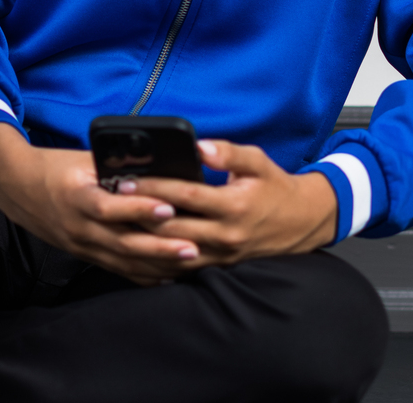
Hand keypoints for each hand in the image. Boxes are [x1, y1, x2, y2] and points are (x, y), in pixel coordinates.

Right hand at [0, 123, 200, 284]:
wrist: (16, 187)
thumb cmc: (54, 167)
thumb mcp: (83, 159)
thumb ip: (115, 164)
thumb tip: (154, 162)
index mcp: (76, 196)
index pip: (109, 207)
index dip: (139, 210)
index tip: (169, 208)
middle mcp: (78, 226)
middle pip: (122, 242)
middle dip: (160, 247)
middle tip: (192, 247)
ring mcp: (81, 244)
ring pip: (123, 260)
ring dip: (157, 263)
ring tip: (188, 261)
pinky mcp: (84, 254)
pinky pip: (117, 268)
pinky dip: (142, 273)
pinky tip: (166, 275)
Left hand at [127, 139, 337, 269]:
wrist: (302, 222)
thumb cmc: (275, 187)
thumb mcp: (258, 161)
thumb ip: (228, 152)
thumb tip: (200, 145)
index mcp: (234, 205)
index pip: (185, 196)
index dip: (155, 188)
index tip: (127, 180)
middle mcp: (226, 234)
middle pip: (172, 228)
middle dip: (138, 214)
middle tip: (109, 202)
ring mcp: (222, 255)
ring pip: (174, 252)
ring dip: (144, 240)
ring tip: (117, 224)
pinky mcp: (220, 267)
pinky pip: (183, 268)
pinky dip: (159, 260)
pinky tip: (138, 251)